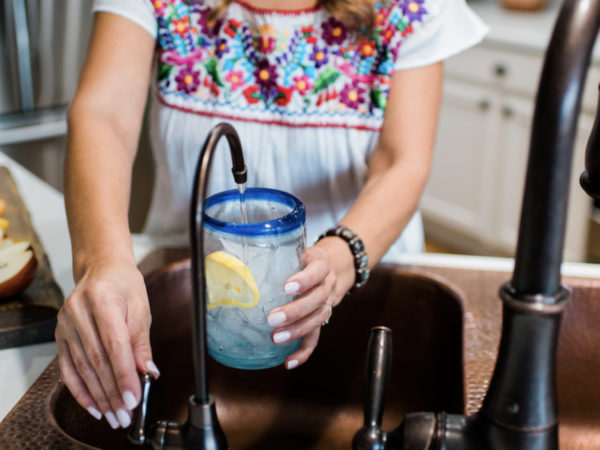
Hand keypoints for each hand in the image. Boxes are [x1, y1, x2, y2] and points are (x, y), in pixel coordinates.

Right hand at [55, 258, 159, 428]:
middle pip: (96, 360)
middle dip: (112, 391)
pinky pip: (68, 368)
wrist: (102, 269)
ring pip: (83, 368)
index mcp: (102, 298)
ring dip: (99, 396)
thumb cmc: (125, 286)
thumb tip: (147, 372)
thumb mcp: (141, 309)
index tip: (134, 397)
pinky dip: (80, 390)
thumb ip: (141, 342)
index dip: (124, 374)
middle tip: (125, 414)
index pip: (114, 344)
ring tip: (114, 415)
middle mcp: (78, 311)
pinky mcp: (59, 335)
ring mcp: (65, 324)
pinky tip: (94, 406)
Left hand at [267, 237, 353, 368]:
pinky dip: (303, 352)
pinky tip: (289, 362)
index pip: (317, 269)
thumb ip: (273, 255)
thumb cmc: (304, 259)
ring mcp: (328, 303)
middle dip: (295, 311)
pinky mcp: (321, 320)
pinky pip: (316, 338)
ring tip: (276, 338)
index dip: (304, 280)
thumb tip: (232, 261)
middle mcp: (327, 283)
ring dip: (297, 330)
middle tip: (273, 318)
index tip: (286, 287)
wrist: (333, 267)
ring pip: (319, 318)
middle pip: (318, 299)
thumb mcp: (294, 249)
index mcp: (321, 263)